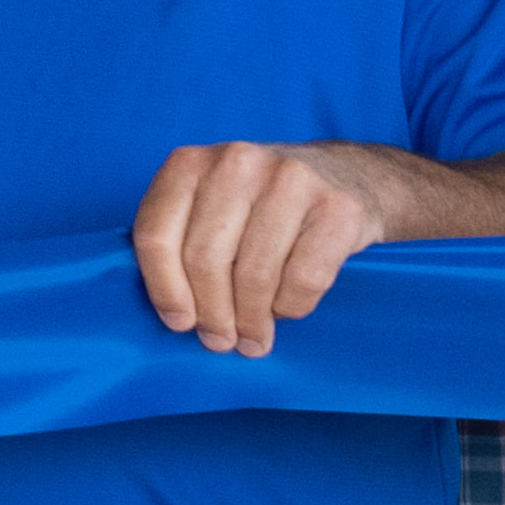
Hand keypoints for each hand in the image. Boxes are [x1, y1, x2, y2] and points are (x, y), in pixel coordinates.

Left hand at [133, 138, 409, 357]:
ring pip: (254, 275)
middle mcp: (237, 163)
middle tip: (220, 341)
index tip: (179, 323)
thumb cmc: (262, 204)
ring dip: (251, 320)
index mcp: (190, 163)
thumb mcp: (209, 205)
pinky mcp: (338, 208)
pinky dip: (291, 307)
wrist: (349, 176)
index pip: (156, 236)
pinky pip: (303, 280)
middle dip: (212, 314)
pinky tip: (286, 310)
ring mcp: (292, 180)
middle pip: (204, 260)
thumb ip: (181, 242)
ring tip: (252, 340)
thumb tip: (177, 317)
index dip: (164, 290)